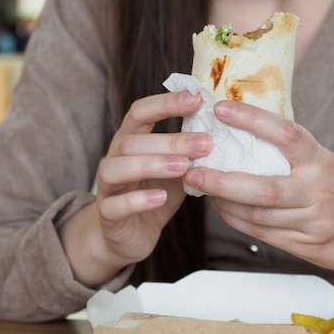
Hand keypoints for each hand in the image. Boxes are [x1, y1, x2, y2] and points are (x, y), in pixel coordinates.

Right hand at [60, 91, 211, 285]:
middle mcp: (115, 158)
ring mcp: (107, 187)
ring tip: (184, 167)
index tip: (197, 99)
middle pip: (132, 141)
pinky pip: (114, 206)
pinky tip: (161, 197)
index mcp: (132, 141)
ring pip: (116, 168)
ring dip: (152, 165)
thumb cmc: (156, 194)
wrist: (129, 235)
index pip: (140, 112)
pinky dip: (137, 200)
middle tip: (206, 144)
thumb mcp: (177, 170)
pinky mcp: (107, 215)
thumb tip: (227, 131)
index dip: (166, 103)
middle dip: (170, 140)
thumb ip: (192, 152)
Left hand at [184, 100, 333, 284]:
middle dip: (222, 181)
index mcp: (323, 161)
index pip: (286, 134)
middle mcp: (318, 191)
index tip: (219, 108)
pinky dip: (239, 221)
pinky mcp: (308, 247)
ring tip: (204, 188)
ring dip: (226, 203)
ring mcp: (314, 222)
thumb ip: (294, 156)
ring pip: (259, 215)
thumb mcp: (328, 164)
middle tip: (193, 171)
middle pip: (263, 188)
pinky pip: (264, 234)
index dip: (252, 119)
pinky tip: (224, 210)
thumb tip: (244, 136)